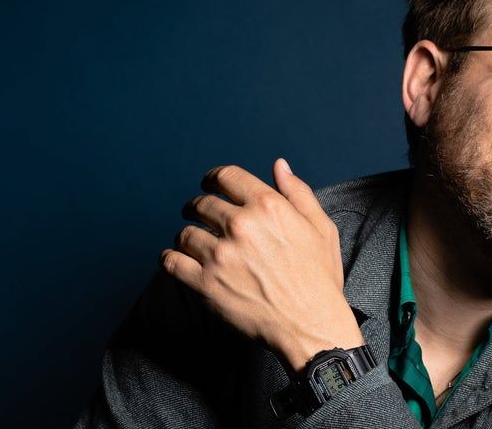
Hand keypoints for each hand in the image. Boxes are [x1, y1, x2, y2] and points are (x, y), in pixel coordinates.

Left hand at [162, 158, 363, 372]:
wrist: (311, 325)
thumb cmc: (319, 278)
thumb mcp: (321, 228)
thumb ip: (298, 193)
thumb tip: (279, 166)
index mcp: (268, 206)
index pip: (225, 177)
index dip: (213, 179)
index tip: (210, 186)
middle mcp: (241, 226)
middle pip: (201, 204)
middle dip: (198, 207)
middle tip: (199, 216)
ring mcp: (221, 255)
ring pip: (185, 233)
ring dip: (188, 236)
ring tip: (195, 243)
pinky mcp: (206, 284)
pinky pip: (172, 262)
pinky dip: (171, 259)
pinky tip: (178, 260)